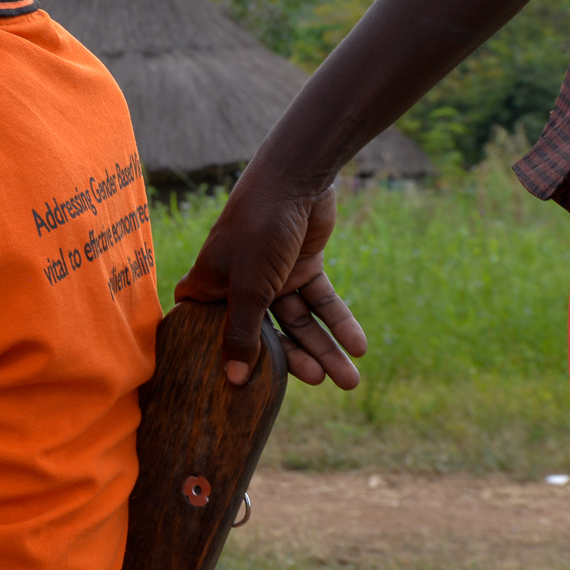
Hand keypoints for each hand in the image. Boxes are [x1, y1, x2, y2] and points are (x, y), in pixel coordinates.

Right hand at [174, 176, 366, 389]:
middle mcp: (239, 286)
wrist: (295, 179)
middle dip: (297, 360)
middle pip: (267, 334)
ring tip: (351, 378)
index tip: (239, 390)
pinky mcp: (302, 267)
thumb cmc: (257, 229)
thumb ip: (243, 334)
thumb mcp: (249, 287)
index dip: (222, 358)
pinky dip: (340, 321)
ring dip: (326, 347)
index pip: (211, 331)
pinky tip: (358, 344)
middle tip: (324, 382)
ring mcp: (273, 277)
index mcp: (212, 287)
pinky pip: (321, 302)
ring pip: (300, 322)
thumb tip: (233, 379)